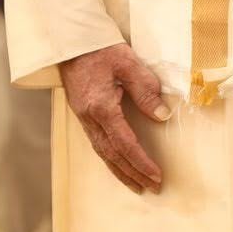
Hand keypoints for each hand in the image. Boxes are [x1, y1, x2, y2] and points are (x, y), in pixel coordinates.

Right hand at [60, 42, 169, 194]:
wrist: (71, 43)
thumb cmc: (100, 50)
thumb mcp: (128, 64)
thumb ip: (146, 90)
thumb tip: (162, 115)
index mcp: (101, 108)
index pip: (125, 144)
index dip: (141, 162)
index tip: (157, 176)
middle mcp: (90, 118)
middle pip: (113, 155)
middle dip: (133, 174)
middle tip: (152, 187)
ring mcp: (84, 118)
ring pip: (103, 153)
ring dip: (121, 171)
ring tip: (137, 185)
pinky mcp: (83, 115)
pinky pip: (97, 144)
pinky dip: (110, 159)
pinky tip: (119, 164)